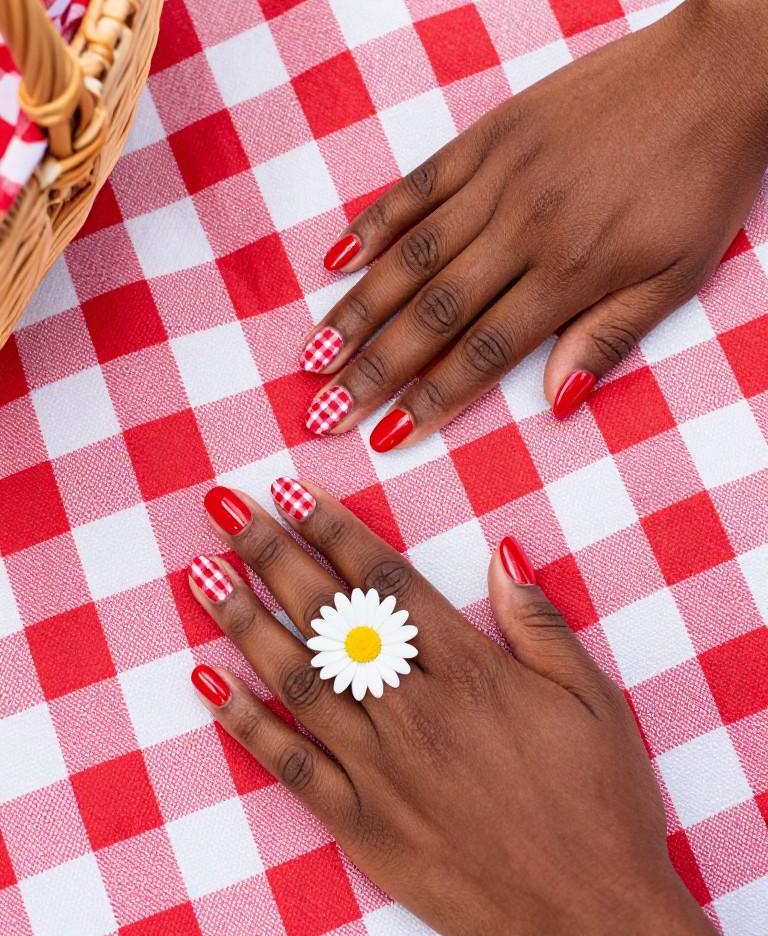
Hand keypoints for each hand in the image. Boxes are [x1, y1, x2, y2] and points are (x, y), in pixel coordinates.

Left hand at [189, 480, 714, 935]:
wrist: (590, 920)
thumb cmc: (600, 806)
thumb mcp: (593, 700)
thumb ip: (539, 623)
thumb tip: (500, 553)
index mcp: (470, 671)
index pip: (384, 581)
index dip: (332, 529)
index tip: (290, 492)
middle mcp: (414, 711)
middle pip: (330, 617)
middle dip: (273, 555)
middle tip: (227, 511)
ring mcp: (381, 769)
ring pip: (298, 679)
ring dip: (245, 622)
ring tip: (204, 573)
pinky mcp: (362, 824)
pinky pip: (292, 765)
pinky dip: (246, 723)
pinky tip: (210, 684)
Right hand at [300, 0, 767, 447]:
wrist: (717, 71)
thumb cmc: (702, 181)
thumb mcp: (677, 275)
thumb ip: (609, 337)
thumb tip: (555, 401)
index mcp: (573, 270)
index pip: (485, 351)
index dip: (431, 398)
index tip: (385, 433)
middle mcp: (524, 225)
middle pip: (432, 311)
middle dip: (373, 368)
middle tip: (322, 410)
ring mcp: (501, 174)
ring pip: (412, 254)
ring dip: (357, 308)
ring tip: (314, 353)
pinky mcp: (491, 134)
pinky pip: (419, 183)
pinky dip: (375, 221)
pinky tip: (336, 258)